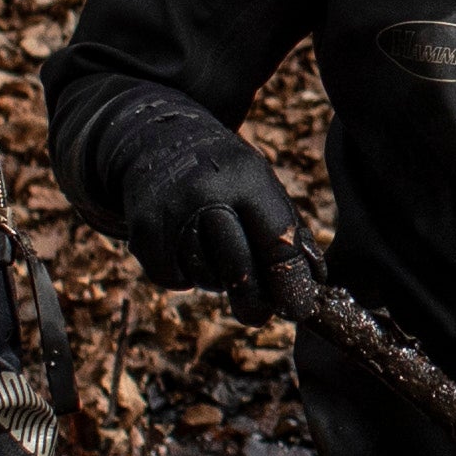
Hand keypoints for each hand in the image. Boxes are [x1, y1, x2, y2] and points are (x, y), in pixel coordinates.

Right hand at [70, 85, 296, 306]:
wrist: (156, 141)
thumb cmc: (225, 172)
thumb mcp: (261, 184)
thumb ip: (289, 232)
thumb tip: (313, 286)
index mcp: (246, 179)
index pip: (276, 242)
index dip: (290, 282)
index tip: (299, 309)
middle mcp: (204, 194)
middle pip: (237, 268)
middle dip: (254, 301)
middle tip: (259, 314)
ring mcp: (168, 213)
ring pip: (204, 277)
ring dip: (218, 281)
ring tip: (219, 256)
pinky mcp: (141, 232)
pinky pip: (172, 277)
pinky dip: (184, 276)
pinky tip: (188, 252)